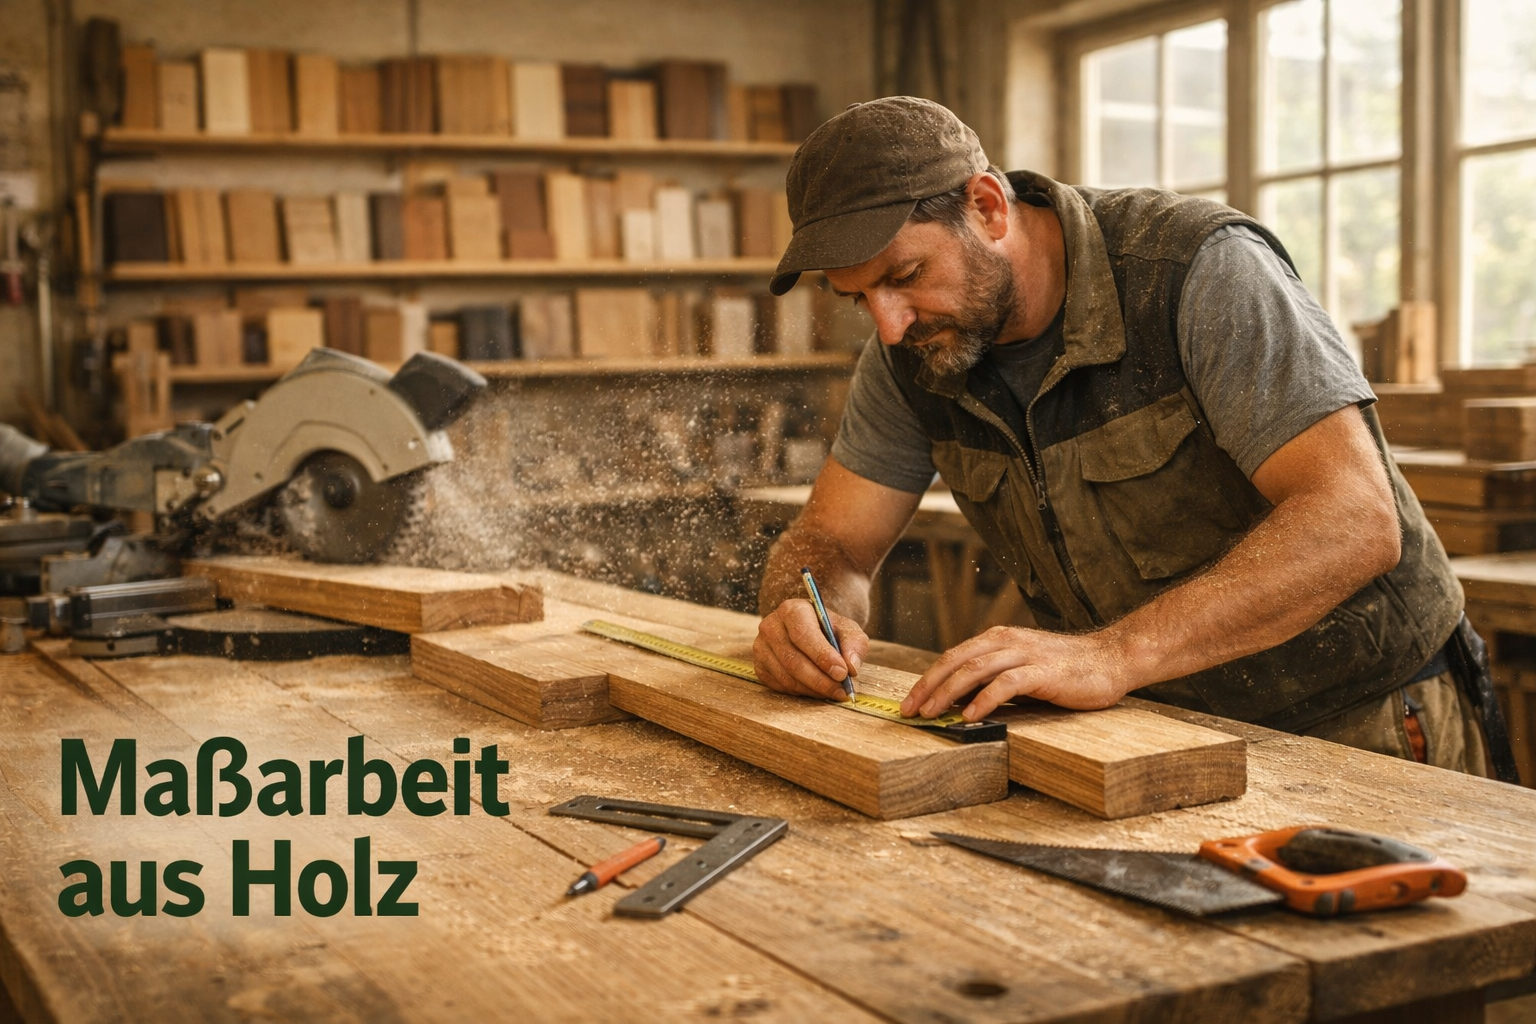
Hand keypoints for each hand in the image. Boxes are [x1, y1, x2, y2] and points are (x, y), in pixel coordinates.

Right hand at [753, 598, 869, 701]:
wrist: (810, 632)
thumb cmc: (829, 630)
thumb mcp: (848, 630)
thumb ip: (854, 644)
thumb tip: (851, 667)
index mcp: (792, 610)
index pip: (803, 634)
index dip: (822, 656)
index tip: (842, 673)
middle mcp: (771, 626)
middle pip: (793, 659)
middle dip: (820, 679)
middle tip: (841, 690)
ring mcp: (761, 647)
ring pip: (786, 676)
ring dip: (813, 689)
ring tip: (833, 692)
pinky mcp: (760, 666)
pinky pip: (780, 685)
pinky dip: (802, 692)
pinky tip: (817, 690)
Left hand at [900, 626, 1130, 720]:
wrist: (1111, 659)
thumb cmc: (1065, 670)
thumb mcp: (1022, 668)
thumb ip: (993, 679)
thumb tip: (959, 703)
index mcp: (998, 639)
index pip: (952, 657)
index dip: (927, 679)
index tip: (910, 702)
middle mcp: (1006, 641)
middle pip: (956, 661)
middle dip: (928, 687)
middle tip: (910, 711)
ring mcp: (1025, 654)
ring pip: (975, 671)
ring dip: (948, 694)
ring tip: (932, 715)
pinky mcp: (1043, 672)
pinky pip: (1006, 684)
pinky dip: (985, 700)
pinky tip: (971, 716)